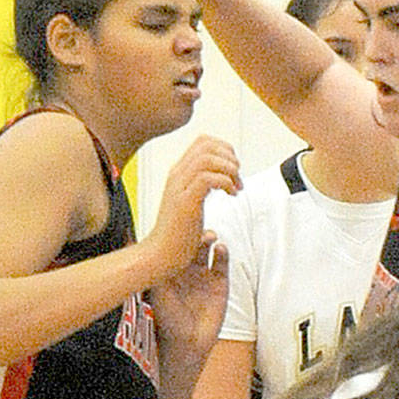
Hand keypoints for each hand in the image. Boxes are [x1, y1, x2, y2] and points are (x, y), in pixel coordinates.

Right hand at [144, 135, 239, 282]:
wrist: (161, 256)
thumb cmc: (177, 236)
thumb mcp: (190, 204)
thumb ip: (201, 187)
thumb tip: (221, 179)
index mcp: (179, 173)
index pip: (203, 143)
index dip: (224, 149)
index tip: (233, 170)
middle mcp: (177, 175)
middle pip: (207, 145)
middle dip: (229, 157)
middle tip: (238, 178)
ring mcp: (180, 187)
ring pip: (208, 158)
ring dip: (229, 169)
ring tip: (236, 187)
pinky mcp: (186, 202)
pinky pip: (208, 178)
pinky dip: (225, 182)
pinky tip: (230, 195)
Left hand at [150, 234, 228, 373]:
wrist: (186, 343)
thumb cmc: (166, 319)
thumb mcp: (156, 290)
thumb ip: (152, 269)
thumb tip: (137, 244)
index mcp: (170, 268)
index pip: (174, 243)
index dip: (177, 231)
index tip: (178, 221)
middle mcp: (186, 269)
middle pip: (191, 240)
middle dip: (194, 230)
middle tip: (196, 224)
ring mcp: (204, 275)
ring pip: (208, 248)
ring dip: (209, 238)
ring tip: (210, 235)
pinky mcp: (220, 283)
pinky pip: (222, 262)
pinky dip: (223, 253)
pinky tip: (221, 248)